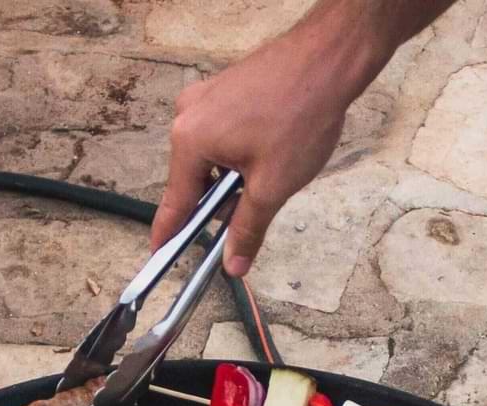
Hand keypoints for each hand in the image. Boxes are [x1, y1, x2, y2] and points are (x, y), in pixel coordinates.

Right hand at [153, 1, 452, 276]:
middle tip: (253, 211)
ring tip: (272, 173)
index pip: (175, 201)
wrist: (327, 60)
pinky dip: (241, 153)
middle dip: (220, 202)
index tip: (159, 254)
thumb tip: (233, 265)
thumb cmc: (300, 116)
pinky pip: (222, 133)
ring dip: (235, 176)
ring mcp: (206, 97)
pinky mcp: (225, 89)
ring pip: (212, 156)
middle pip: (194, 178)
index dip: (170, 233)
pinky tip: (270, 153)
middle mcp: (188, 115)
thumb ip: (247, 229)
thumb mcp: (272, 186)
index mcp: (190, 140)